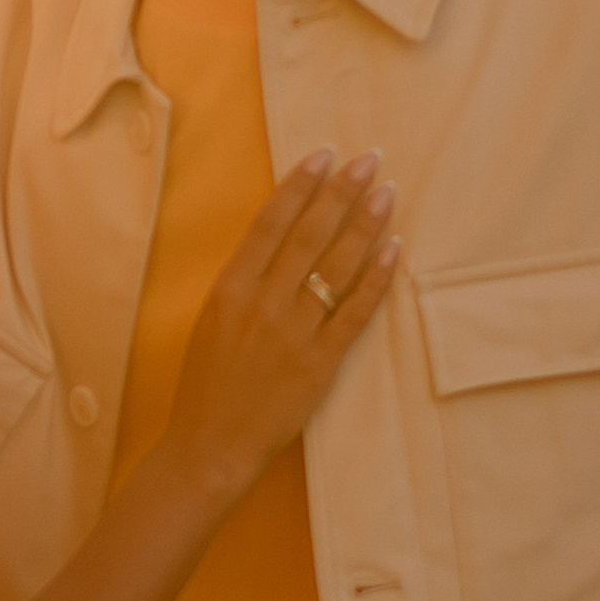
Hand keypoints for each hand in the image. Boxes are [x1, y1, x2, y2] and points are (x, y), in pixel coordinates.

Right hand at [164, 151, 398, 509]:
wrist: (209, 446)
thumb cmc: (205, 385)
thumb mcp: (211, 321)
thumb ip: (243, 282)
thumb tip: (279, 239)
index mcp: (230, 288)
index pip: (271, 222)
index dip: (301, 184)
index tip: (325, 154)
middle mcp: (263, 303)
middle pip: (310, 234)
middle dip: (343, 191)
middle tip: (369, 159)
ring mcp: (294, 333)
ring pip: (338, 265)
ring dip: (366, 223)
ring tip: (387, 192)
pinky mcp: (320, 364)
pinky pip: (355, 312)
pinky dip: (376, 278)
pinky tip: (394, 248)